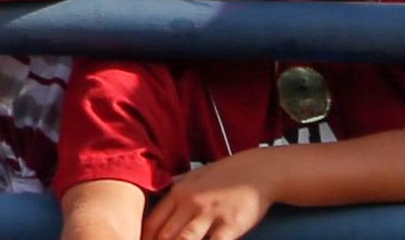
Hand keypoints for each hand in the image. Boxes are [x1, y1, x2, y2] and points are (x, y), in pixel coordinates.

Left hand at [148, 168, 276, 239]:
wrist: (259, 171)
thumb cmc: (225, 175)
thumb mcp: (195, 176)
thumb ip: (176, 190)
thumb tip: (156, 197)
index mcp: (179, 193)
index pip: (153, 222)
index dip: (145, 239)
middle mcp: (191, 203)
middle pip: (165, 235)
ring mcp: (210, 214)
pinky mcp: (230, 225)